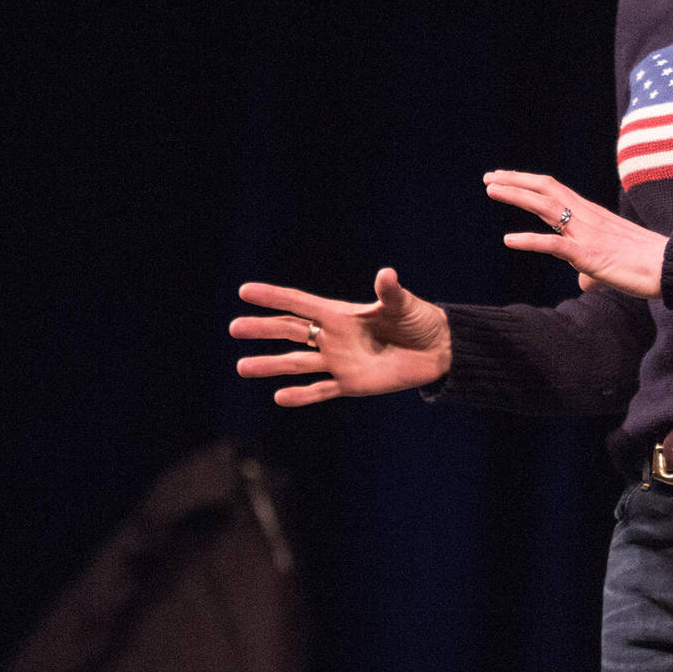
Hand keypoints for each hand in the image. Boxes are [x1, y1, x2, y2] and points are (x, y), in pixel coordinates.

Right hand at [230, 268, 451, 405]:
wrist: (438, 350)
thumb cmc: (420, 320)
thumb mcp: (404, 304)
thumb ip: (390, 292)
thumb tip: (386, 274)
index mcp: (342, 314)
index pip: (300, 304)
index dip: (274, 297)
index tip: (245, 291)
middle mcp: (334, 337)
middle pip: (290, 332)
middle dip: (263, 328)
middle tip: (234, 327)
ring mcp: (340, 361)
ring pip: (296, 363)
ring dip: (270, 364)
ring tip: (242, 366)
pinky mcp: (351, 384)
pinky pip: (320, 390)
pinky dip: (301, 395)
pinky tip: (279, 396)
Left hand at [483, 170, 666, 298]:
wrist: (670, 266)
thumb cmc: (647, 264)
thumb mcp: (613, 263)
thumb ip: (592, 269)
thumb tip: (584, 282)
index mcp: (592, 215)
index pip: (554, 190)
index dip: (528, 182)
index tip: (505, 179)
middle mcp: (587, 217)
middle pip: (545, 189)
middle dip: (515, 181)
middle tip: (489, 177)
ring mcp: (587, 233)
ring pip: (545, 206)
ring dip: (516, 195)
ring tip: (491, 189)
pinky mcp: (589, 254)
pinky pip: (553, 244)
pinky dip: (529, 240)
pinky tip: (508, 241)